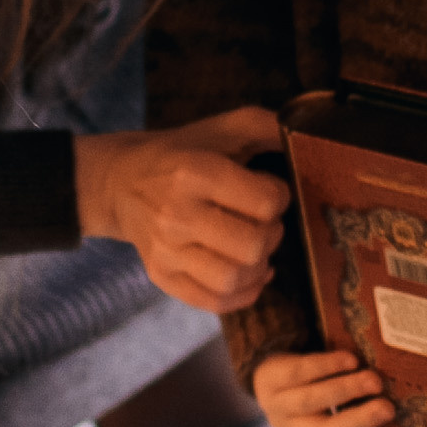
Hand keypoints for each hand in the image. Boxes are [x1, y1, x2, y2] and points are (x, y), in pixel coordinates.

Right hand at [75, 109, 288, 312]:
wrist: (121, 182)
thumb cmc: (182, 153)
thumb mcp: (221, 128)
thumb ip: (266, 125)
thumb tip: (305, 140)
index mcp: (193, 171)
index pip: (265, 201)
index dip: (279, 196)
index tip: (268, 191)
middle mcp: (175, 214)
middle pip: (252, 245)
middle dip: (272, 234)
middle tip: (264, 222)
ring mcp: (165, 250)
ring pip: (233, 278)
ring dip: (258, 267)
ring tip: (255, 249)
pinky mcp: (161, 276)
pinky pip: (214, 301)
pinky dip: (243, 294)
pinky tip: (249, 275)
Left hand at [254, 347, 395, 426]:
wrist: (266, 366)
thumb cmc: (313, 382)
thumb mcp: (329, 401)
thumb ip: (356, 403)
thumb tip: (402, 398)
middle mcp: (295, 425)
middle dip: (358, 421)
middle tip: (388, 409)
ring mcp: (278, 403)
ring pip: (311, 401)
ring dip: (345, 391)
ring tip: (374, 381)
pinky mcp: (270, 377)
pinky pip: (299, 372)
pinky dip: (326, 367)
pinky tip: (349, 360)